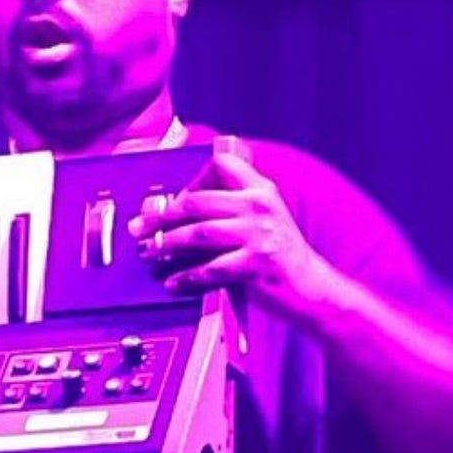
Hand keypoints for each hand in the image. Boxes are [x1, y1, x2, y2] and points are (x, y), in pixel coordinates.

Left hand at [127, 137, 337, 323]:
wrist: (313, 289)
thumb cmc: (279, 257)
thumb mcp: (263, 219)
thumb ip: (229, 210)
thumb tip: (175, 212)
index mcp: (261, 190)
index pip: (221, 163)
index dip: (192, 180)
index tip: (174, 200)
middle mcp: (260, 206)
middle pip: (197, 202)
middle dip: (161, 216)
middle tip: (139, 228)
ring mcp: (260, 234)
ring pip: (199, 233)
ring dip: (166, 244)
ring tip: (149, 253)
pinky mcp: (257, 264)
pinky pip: (211, 269)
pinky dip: (186, 277)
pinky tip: (173, 282)